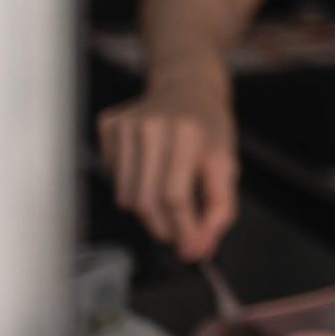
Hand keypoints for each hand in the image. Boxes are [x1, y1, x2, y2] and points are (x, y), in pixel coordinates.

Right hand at [97, 66, 238, 261]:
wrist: (188, 86)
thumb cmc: (209, 128)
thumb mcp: (227, 164)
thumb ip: (219, 209)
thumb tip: (199, 248)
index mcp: (187, 133)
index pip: (175, 196)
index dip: (182, 229)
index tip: (190, 248)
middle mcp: (152, 125)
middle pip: (146, 200)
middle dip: (163, 228)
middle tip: (178, 234)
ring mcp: (125, 124)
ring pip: (125, 195)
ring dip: (147, 209)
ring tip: (167, 191)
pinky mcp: (108, 124)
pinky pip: (112, 177)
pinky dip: (130, 184)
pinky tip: (148, 165)